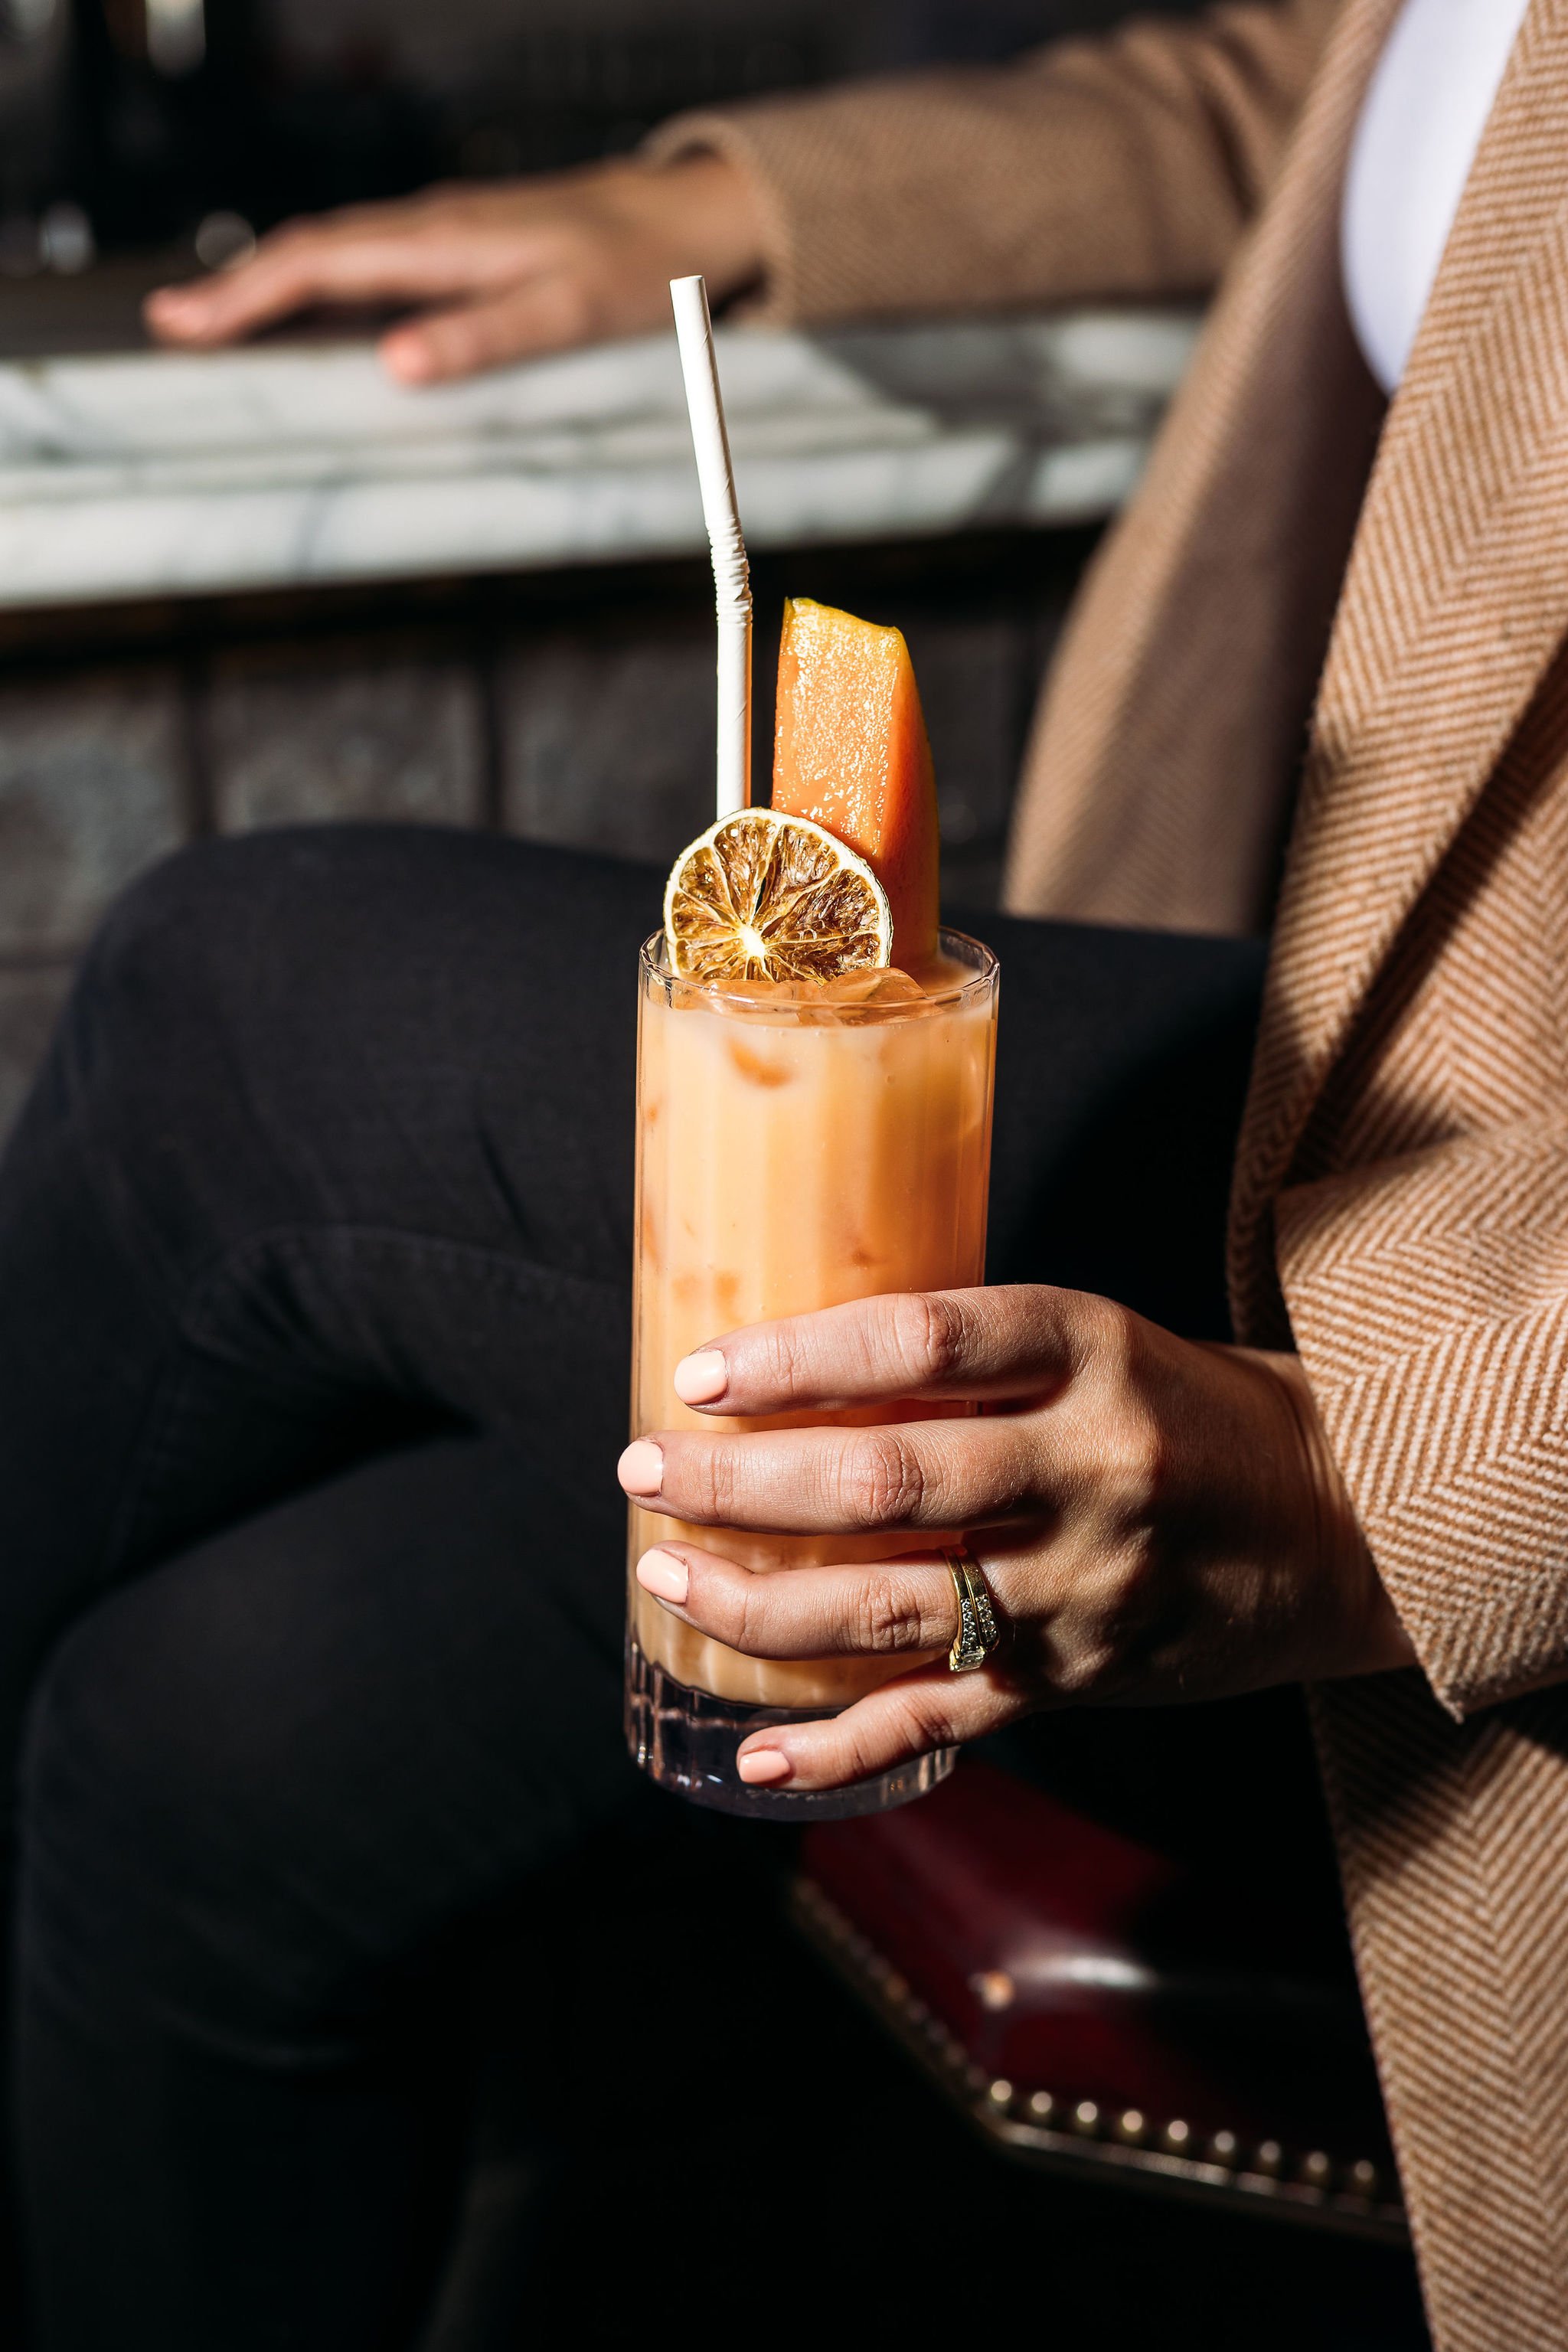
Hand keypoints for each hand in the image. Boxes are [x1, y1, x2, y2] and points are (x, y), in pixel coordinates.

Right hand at [143, 153, 762, 383]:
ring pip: (337, 248)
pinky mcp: (463, 244)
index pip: (320, 260)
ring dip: (272, 281)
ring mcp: (446, 231)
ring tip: (215, 319)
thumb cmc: (638, 270)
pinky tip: (308, 307)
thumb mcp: (568, 313)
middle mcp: (434, 226)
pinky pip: (372, 257)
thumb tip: (395, 365)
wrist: (687, 221)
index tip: (188, 324)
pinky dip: (322, 279)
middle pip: (311, 248)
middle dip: (236, 287)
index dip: (247, 292)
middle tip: (173, 326)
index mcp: (445, 240)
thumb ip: (484, 338)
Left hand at [618, 1287, 1415, 1793]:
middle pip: (888, 1480)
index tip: (700, 1374)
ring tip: (666, 1575)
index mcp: (1095, 1354)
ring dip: (759, 1602)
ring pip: (893, 1607)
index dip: (800, 1357)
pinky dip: (842, 1747)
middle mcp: (1091, 1473)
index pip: (926, 1342)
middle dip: (743, 1483)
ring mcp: (1084, 1592)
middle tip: (645, 1470)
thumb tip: (787, 1364)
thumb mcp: (1098, 1339)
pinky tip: (758, 1754)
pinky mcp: (1078, 1685)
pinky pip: (942, 1721)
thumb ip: (969, 1356)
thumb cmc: (1186, 1411)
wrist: (1338, 1522)